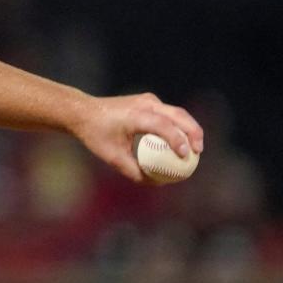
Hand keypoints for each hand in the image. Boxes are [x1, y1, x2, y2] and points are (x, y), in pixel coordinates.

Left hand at [70, 93, 203, 182]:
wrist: (83, 112)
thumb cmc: (96, 134)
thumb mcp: (112, 157)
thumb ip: (134, 171)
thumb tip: (158, 183)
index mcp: (135, 114)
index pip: (163, 125)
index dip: (177, 139)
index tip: (185, 156)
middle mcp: (145, 104)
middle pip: (178, 115)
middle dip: (193, 132)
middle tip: (198, 152)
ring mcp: (148, 100)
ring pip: (177, 112)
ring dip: (189, 128)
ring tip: (195, 148)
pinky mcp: (148, 102)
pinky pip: (169, 113)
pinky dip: (179, 126)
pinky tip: (183, 142)